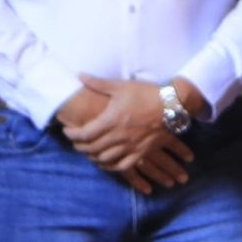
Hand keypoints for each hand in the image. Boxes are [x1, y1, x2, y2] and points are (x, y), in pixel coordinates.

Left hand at [65, 76, 193, 191]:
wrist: (174, 104)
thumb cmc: (146, 93)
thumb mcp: (121, 86)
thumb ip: (98, 83)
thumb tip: (79, 75)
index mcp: (111, 120)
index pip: (84, 134)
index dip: (72, 135)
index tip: (67, 131)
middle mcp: (119, 136)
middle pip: (91, 148)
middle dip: (79, 146)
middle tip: (76, 141)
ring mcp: (131, 146)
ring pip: (105, 159)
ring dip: (93, 157)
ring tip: (89, 151)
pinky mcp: (142, 152)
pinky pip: (123, 166)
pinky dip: (111, 167)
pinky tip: (106, 163)